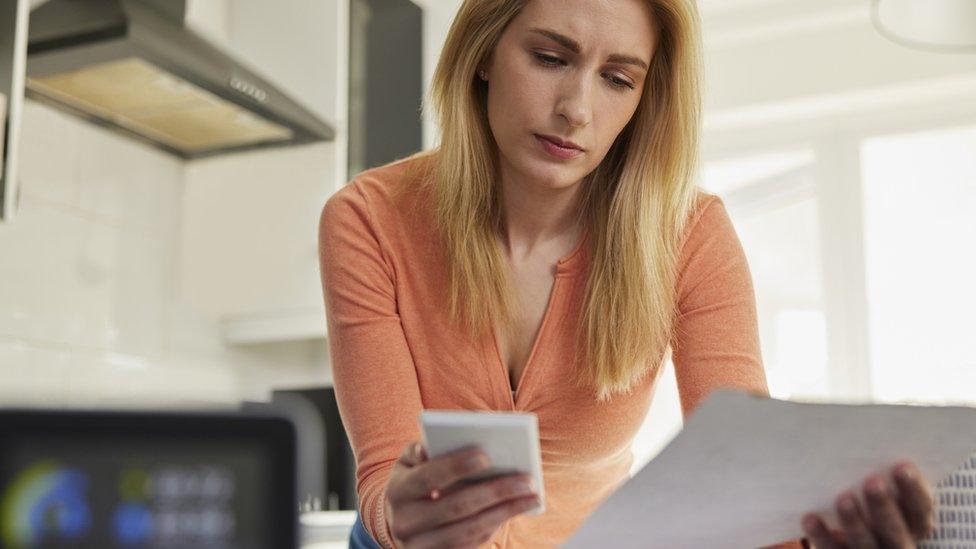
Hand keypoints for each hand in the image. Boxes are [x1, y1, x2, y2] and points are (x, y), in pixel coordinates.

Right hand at [383, 441, 540, 548]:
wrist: (400, 523)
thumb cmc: (412, 482)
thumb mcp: (407, 464)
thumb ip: (418, 450)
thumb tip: (427, 448)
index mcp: (397, 492)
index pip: (428, 477)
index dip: (456, 466)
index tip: (486, 455)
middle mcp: (405, 523)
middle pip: (456, 506)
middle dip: (495, 492)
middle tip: (527, 479)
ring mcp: (421, 547)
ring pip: (469, 530)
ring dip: (505, 513)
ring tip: (532, 496)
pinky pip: (472, 545)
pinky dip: (496, 526)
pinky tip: (516, 510)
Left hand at [801, 460, 935, 547]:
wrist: (852, 527)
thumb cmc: (864, 490)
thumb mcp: (879, 483)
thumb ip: (875, 468)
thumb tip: (856, 427)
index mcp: (914, 521)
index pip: (922, 509)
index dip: (914, 489)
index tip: (901, 466)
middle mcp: (899, 542)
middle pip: (897, 531)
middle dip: (884, 506)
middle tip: (872, 481)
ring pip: (867, 545)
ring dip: (855, 523)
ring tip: (843, 498)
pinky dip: (821, 535)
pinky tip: (809, 517)